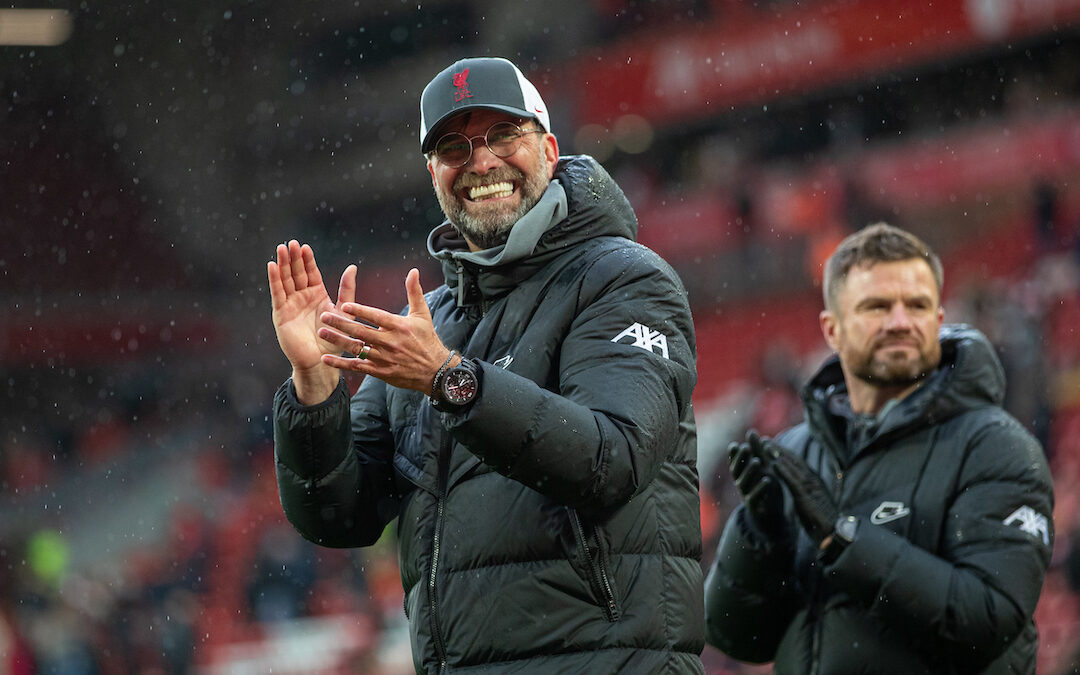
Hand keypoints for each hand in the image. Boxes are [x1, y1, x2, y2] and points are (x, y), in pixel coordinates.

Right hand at [267, 240, 355, 401]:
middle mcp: (302, 297)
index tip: (306, 246)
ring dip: (282, 264)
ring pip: (285, 280)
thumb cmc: (334, 339)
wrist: (321, 361)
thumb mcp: (343, 311)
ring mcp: (290, 304)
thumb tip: (352, 267)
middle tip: (292, 243)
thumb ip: (347, 289)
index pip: (310, 272)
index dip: (307, 260)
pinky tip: (272, 266)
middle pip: (296, 273)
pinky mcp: (281, 313)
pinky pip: (277, 293)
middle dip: (293, 258)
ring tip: (281, 248)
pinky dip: (274, 280)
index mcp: (317, 294)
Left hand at [317, 268, 454, 393]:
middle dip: (341, 323)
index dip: (360, 311)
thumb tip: (413, 271)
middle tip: (324, 316)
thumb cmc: (428, 339)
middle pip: (362, 332)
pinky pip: (357, 367)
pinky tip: (326, 358)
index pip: (376, 316)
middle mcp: (391, 342)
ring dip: (338, 341)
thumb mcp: (423, 315)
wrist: (436, 372)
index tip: (344, 305)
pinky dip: (341, 363)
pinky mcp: (381, 372)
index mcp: (399, 326)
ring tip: (321, 333)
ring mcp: (385, 358)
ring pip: (357, 349)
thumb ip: (414, 292)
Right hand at [727, 429, 783, 535]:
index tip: (734, 445)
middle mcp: (740, 483)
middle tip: (746, 448)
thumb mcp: (762, 468)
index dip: (733, 455)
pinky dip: (761, 488)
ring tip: (757, 461)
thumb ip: (757, 451)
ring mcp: (745, 495)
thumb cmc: (765, 487)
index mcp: (741, 474)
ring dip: (750, 471)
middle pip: (737, 470)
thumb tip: (751, 432)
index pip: (734, 462)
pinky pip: (755, 496)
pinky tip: (768, 479)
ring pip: (744, 482)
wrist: (770, 515)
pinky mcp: (754, 506)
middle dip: (741, 459)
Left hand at [772, 450, 837, 545]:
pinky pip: (793, 481)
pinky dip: (783, 471)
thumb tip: (796, 487)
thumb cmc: (820, 521)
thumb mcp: (809, 502)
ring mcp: (811, 488)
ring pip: (792, 467)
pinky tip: (773, 464)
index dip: (783, 453)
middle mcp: (813, 481)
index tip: (771, 445)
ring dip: (778, 455)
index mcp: (814, 481)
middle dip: (778, 450)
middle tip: (764, 440)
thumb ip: (803, 491)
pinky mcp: (806, 496)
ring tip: (765, 446)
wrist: (832, 534)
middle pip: (793, 461)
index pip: (797, 463)